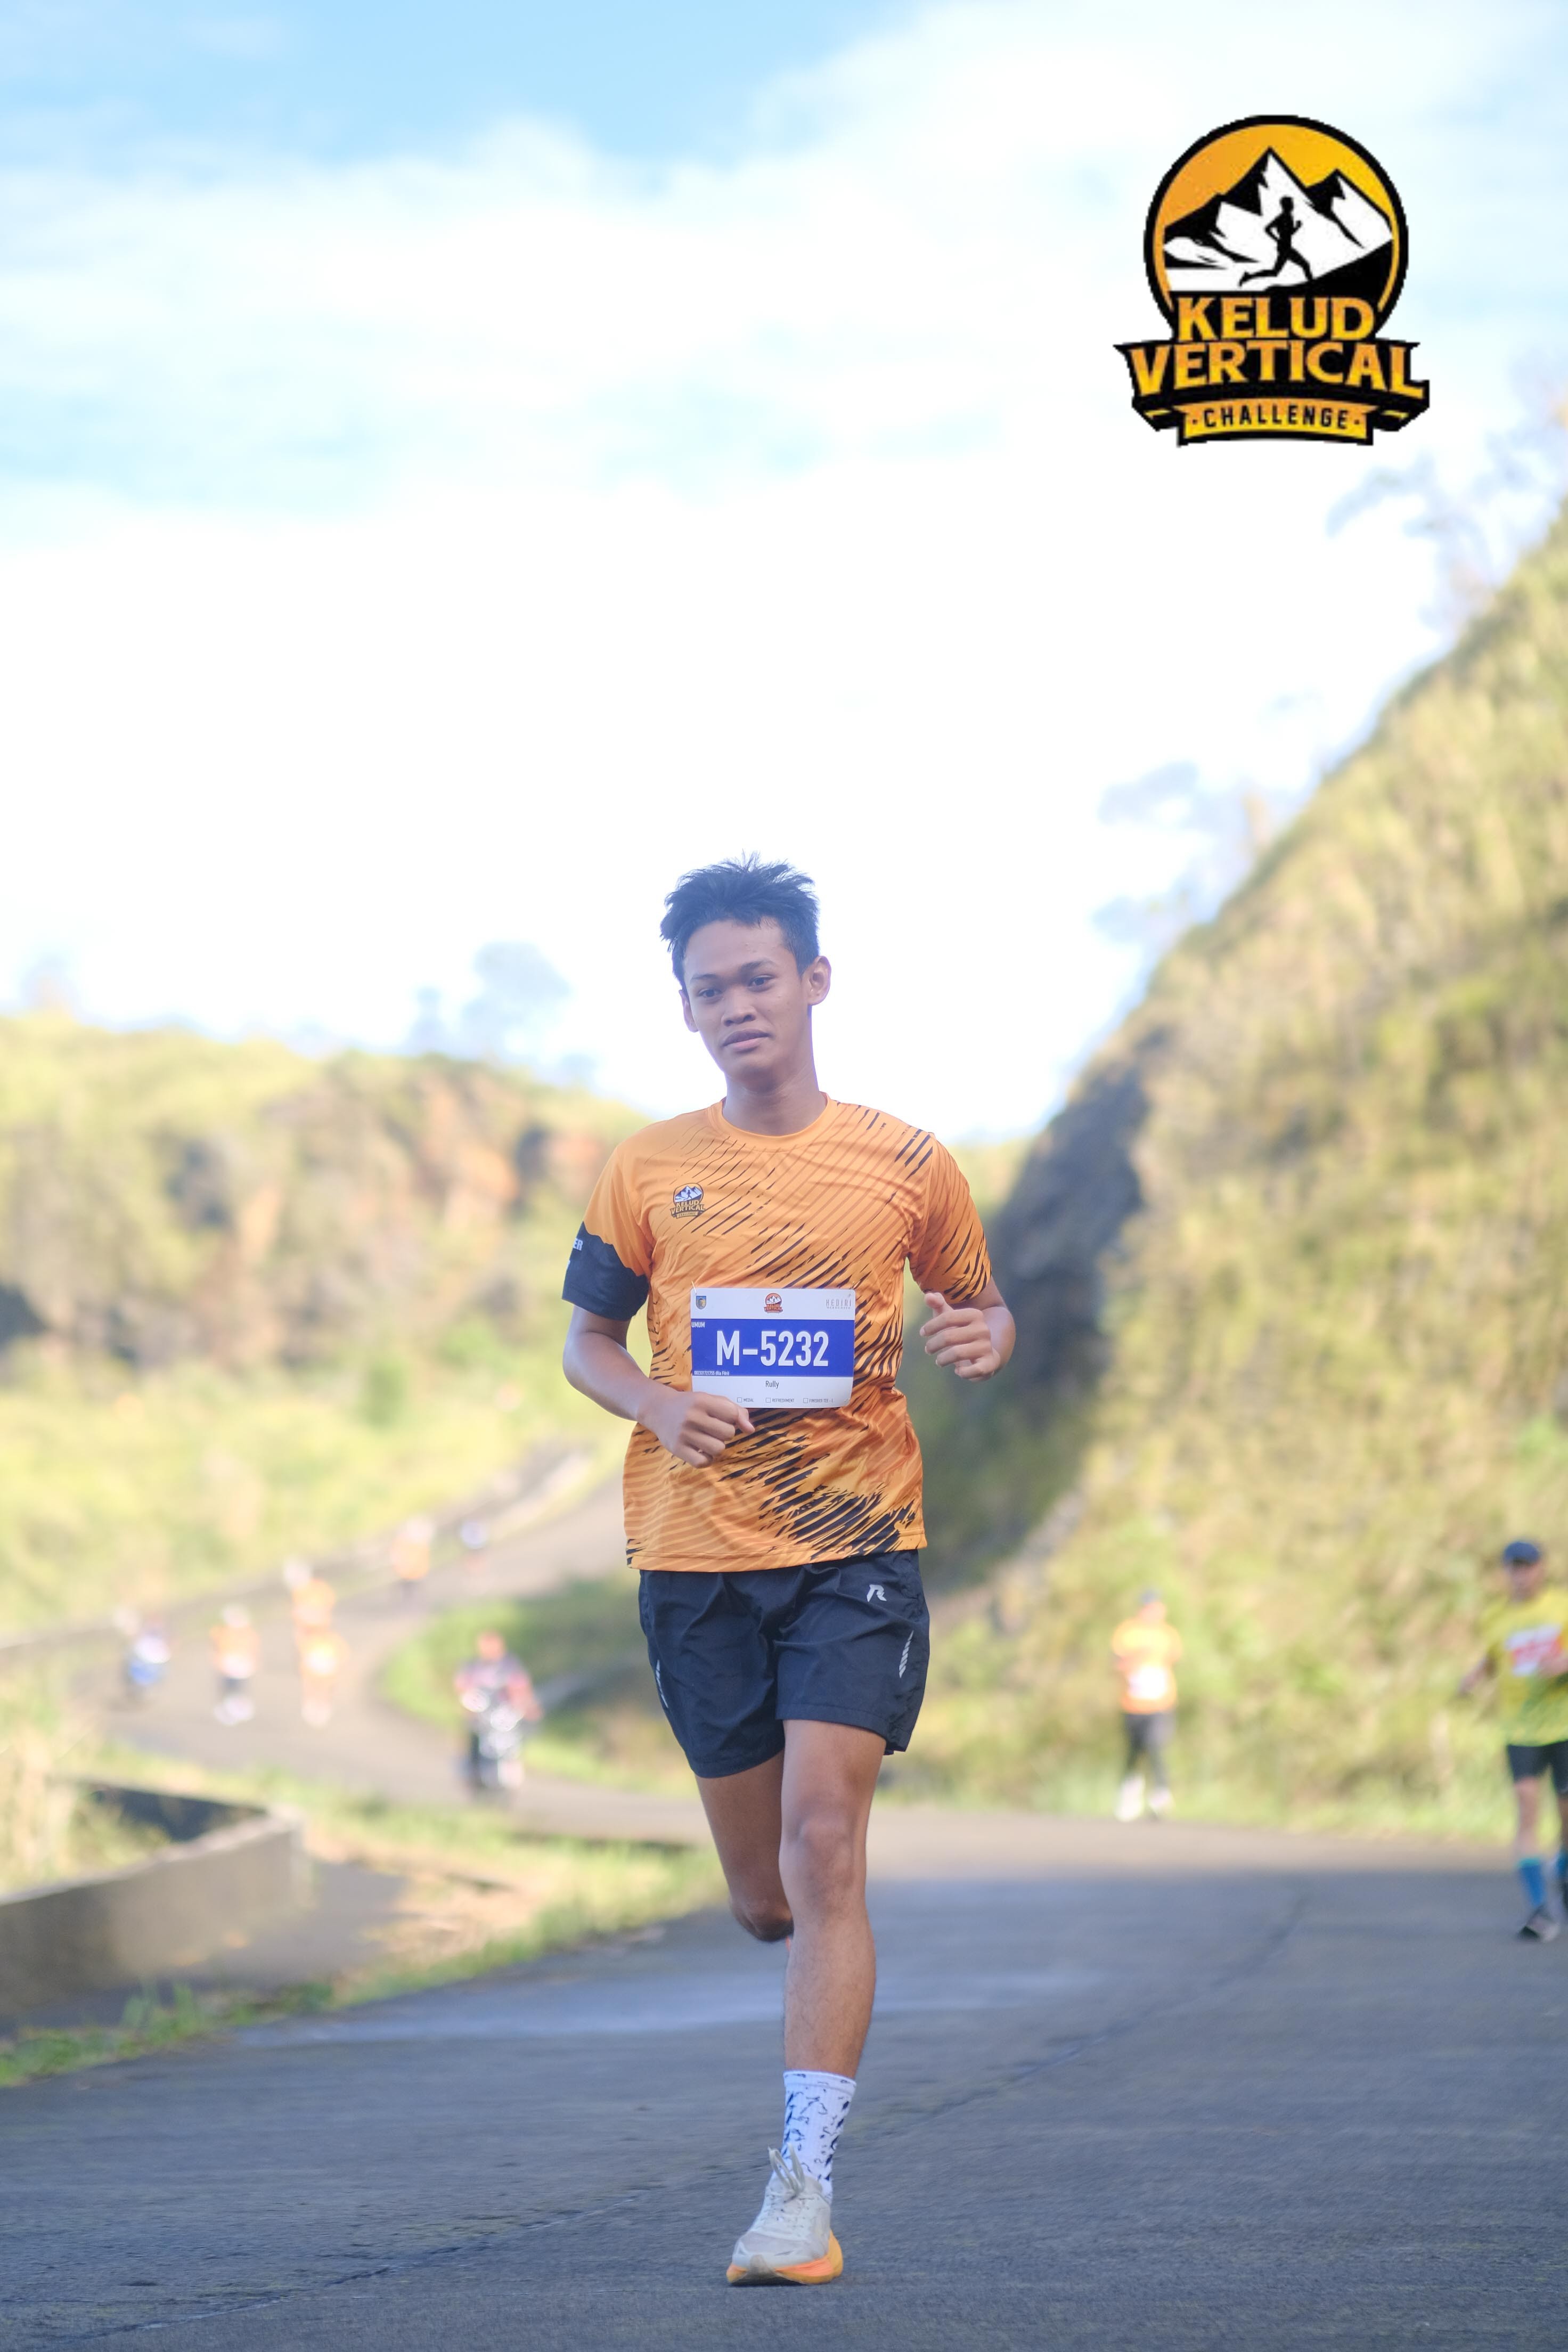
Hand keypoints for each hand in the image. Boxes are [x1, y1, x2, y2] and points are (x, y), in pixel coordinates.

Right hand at [640, 1383, 754, 1466]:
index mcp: (702, 1401)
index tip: (720, 1417)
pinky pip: (703, 1463)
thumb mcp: (711, 1400)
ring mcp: (683, 1434)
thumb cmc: (690, 1405)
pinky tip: (701, 1451)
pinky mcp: (677, 1449)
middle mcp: (692, 1417)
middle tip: (712, 1429)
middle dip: (724, 1433)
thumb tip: (750, 1429)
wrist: (658, 1409)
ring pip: (718, 1449)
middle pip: (728, 1433)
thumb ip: (735, 1411)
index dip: (731, 1418)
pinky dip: (707, 1459)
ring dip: (716, 1447)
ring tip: (706, 1440)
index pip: (732, 1414)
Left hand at [920, 1291, 1003, 1380]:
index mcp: (975, 1314)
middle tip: (928, 1350)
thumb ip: (938, 1304)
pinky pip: (973, 1370)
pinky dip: (962, 1372)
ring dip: (942, 1359)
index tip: (923, 1333)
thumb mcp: (950, 1317)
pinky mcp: (989, 1364)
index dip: (931, 1326)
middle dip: (933, 1345)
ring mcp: (987, 1347)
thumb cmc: (961, 1331)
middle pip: (948, 1337)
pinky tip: (958, 1371)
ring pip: (956, 1353)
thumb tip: (927, 1296)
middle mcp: (983, 1329)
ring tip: (939, 1361)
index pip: (947, 1317)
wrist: (986, 1352)